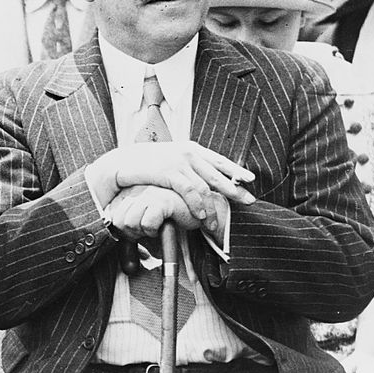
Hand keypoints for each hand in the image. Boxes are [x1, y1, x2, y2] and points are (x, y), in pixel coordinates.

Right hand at [90, 141, 253, 230]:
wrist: (122, 163)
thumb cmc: (146, 164)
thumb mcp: (169, 159)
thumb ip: (187, 166)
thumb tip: (202, 177)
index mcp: (190, 149)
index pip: (219, 160)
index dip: (236, 170)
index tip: (251, 179)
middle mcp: (188, 153)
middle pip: (219, 174)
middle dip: (235, 190)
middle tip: (250, 201)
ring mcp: (179, 162)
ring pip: (205, 187)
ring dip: (212, 208)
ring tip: (216, 224)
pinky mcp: (169, 172)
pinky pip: (189, 192)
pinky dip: (197, 206)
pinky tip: (200, 217)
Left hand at [108, 185, 196, 240]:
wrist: (202, 212)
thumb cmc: (173, 221)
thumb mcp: (146, 232)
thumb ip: (133, 246)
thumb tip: (128, 269)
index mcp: (127, 193)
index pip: (111, 219)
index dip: (126, 232)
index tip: (142, 230)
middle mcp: (134, 190)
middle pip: (118, 222)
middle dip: (134, 233)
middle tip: (151, 229)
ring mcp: (147, 193)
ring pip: (130, 223)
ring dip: (145, 232)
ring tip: (159, 226)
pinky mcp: (160, 200)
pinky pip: (147, 224)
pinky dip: (155, 230)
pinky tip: (167, 223)